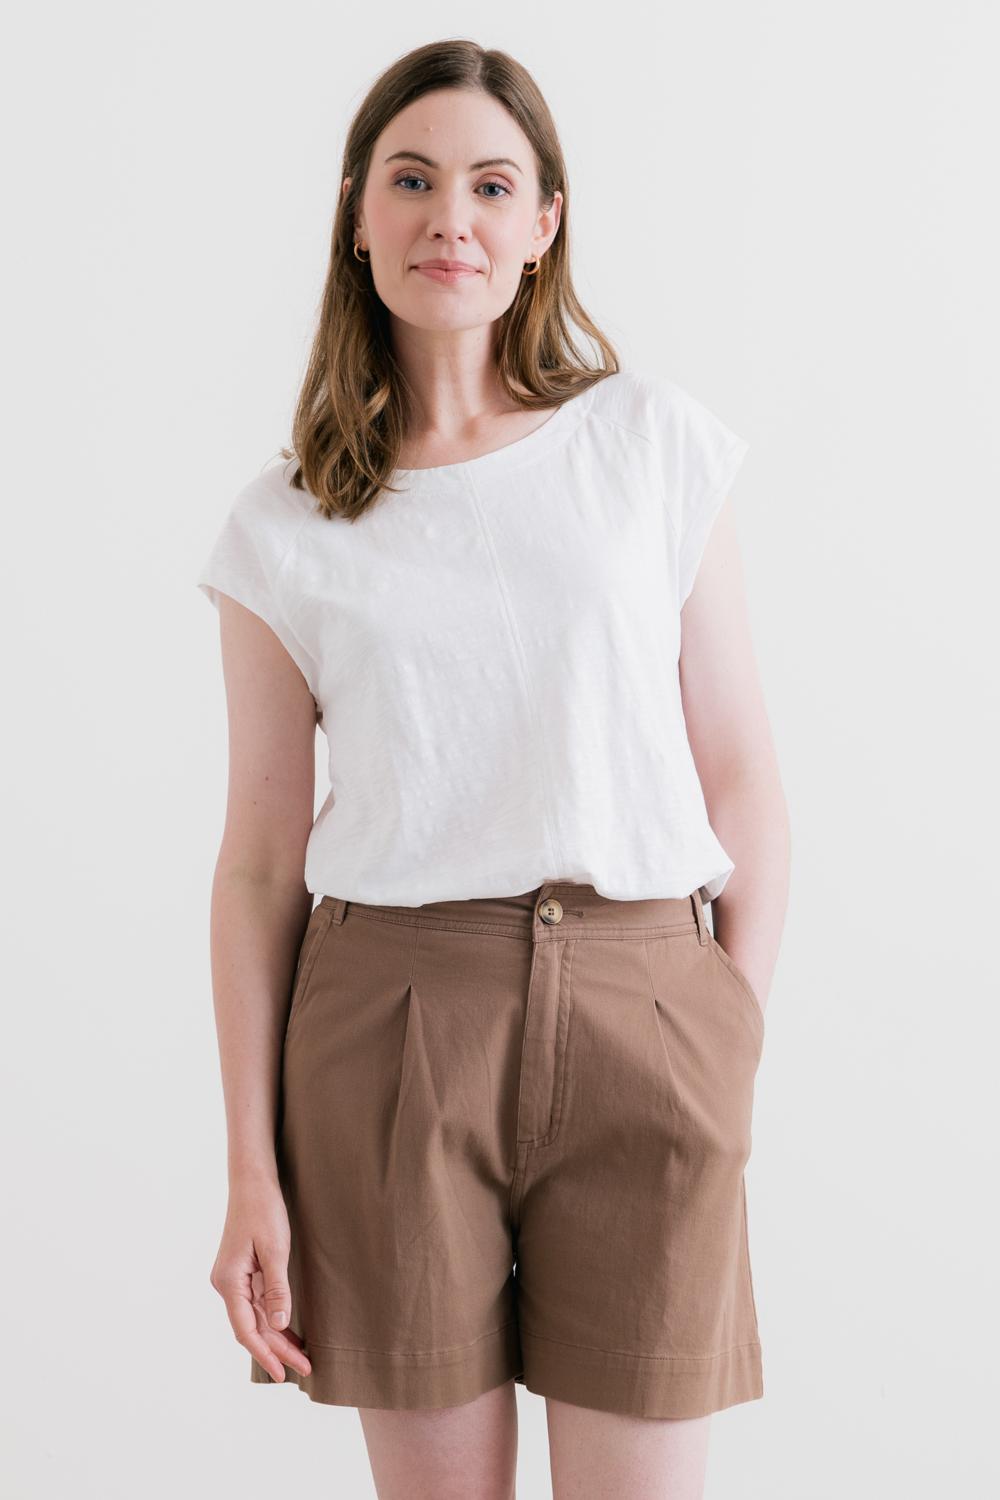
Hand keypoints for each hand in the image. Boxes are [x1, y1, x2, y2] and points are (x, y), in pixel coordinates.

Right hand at [209, 1177, 312, 1381]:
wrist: (253, 1182)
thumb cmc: (263, 1210)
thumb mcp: (274, 1249)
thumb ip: (276, 1289)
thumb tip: (278, 1326)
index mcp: (229, 1282)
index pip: (245, 1330)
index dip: (265, 1354)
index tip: (282, 1374)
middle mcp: (227, 1285)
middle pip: (252, 1328)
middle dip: (277, 1350)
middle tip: (305, 1369)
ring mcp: (234, 1280)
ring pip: (256, 1318)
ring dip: (277, 1337)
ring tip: (302, 1358)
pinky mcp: (244, 1273)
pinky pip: (258, 1304)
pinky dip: (274, 1319)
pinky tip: (289, 1332)